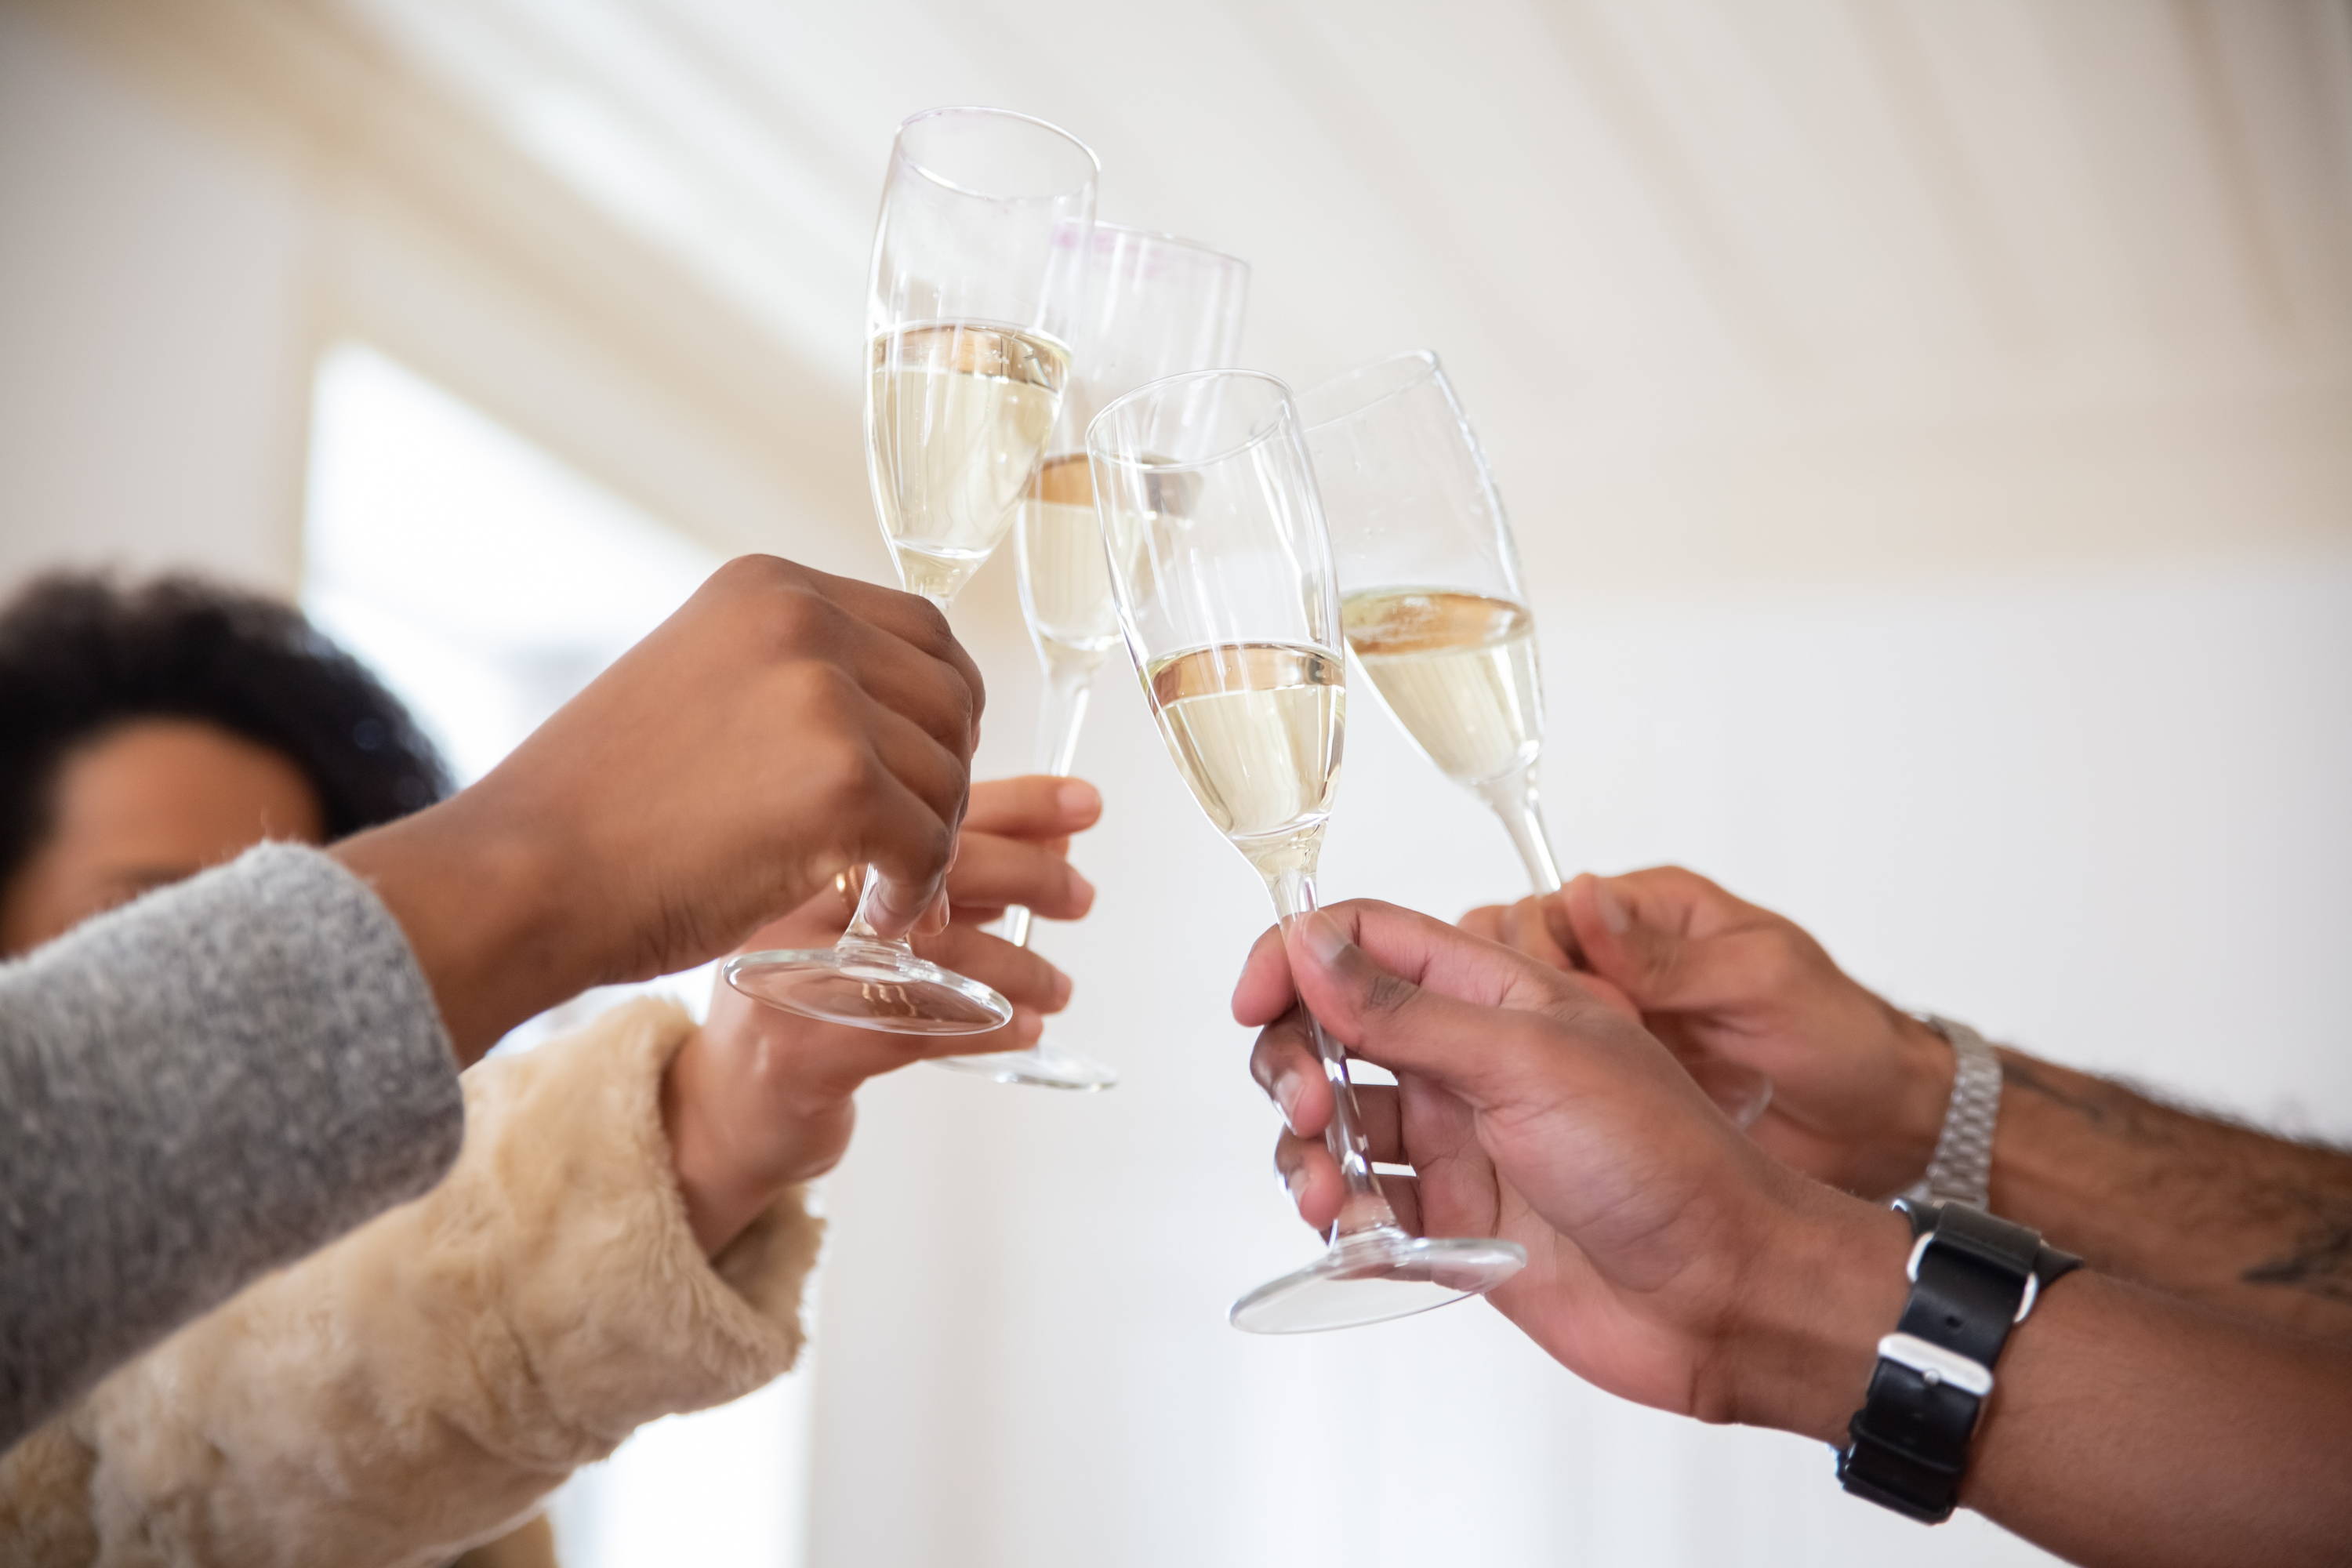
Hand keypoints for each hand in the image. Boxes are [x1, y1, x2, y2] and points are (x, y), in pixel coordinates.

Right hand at [336, 556, 983, 1057]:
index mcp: (769, 587)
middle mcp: (802, 621)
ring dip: (929, 841)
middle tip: (909, 839)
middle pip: (951, 698)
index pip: (923, 629)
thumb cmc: (597, 809)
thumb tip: (890, 708)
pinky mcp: (841, 787)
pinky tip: (871, 915)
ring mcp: (824, 700)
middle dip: (944, 776)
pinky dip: (915, 890)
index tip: (921, 764)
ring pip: (949, 775)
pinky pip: (931, 844)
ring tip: (878, 885)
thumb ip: (786, 675)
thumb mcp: (696, 684)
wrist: (522, 876)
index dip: (941, 704)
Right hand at [664, 776, 1099, 1251]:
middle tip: (1080, 895)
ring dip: (1017, 967)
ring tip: (1059, 985)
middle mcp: (792, 902)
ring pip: (934, 953)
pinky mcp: (806, 1051)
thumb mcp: (875, 919)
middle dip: (1025, 876)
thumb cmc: (810, 999)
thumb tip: (1058, 835)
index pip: (924, 807)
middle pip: (932, 867)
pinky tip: (1027, 1028)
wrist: (726, 1105)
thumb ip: (954, 876)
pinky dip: (987, 1027)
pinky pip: (918, 1029)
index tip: (1083, 802)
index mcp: (809, 853)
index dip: (1013, 802)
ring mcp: (794, 977)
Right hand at [1239, 900, 1901, 1428]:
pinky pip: (1364, 1212)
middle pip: (1332, 1032)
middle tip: (1305, 1111)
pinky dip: (1344, 1223)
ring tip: (1332, 1196)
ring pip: (1335, 1127)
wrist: (1727, 1292)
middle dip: (1293, 1065)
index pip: (1367, 940)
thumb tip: (1311, 946)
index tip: (1254, 1000)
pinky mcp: (1455, 1226)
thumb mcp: (1531, 1060)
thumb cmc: (1667, 1159)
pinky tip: (1368, 1240)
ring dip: (1307, 1154)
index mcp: (1496, 995)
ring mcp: (1459, 1144)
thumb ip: (1408, 1011)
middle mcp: (1468, 1063)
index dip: (1298, 956)